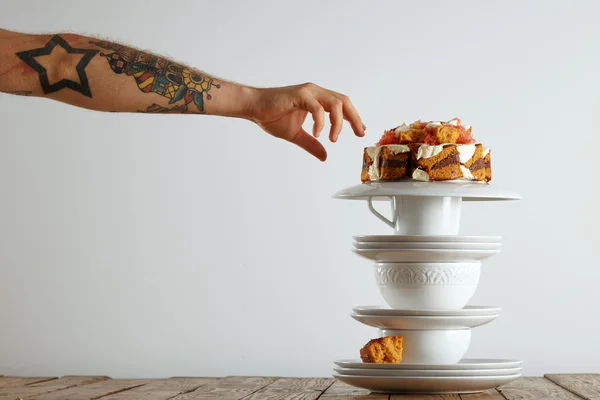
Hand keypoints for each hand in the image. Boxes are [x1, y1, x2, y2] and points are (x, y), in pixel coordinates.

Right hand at [245, 83, 365, 160]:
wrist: (254, 108)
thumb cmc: (271, 116)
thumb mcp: (296, 135)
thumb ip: (311, 144)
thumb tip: (325, 156)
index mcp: (317, 99)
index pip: (342, 105)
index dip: (354, 117)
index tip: (361, 131)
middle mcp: (315, 92)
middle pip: (344, 102)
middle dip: (354, 118)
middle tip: (359, 133)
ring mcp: (308, 92)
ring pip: (335, 104)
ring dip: (338, 123)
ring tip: (333, 139)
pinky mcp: (299, 95)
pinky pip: (317, 108)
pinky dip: (321, 122)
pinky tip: (318, 134)